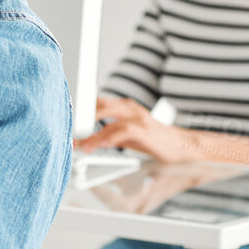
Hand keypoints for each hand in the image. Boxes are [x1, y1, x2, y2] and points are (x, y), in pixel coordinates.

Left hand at [74, 96, 189, 161]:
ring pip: (109, 119)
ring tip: (80, 144)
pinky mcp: (145, 130)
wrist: (181, 145)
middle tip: (69, 131)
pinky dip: (109, 137)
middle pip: (100, 105)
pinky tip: (100, 145)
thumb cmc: (154, 139)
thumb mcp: (128, 133)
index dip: (81, 111)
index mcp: (125, 106)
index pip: (98, 102)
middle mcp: (130, 108)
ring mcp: (139, 118)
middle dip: (82, 119)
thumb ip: (108, 133)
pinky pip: (123, 131)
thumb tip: (86, 140)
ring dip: (92, 133)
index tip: (66, 121)